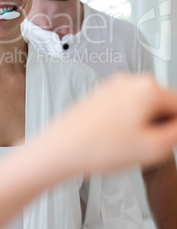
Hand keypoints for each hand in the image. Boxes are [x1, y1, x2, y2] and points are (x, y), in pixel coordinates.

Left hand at [51, 73, 176, 175]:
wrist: (61, 147)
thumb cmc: (97, 147)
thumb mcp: (153, 147)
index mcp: (147, 88)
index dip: (175, 128)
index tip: (166, 141)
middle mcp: (129, 81)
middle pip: (161, 103)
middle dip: (159, 124)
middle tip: (146, 145)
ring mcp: (112, 86)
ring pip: (142, 105)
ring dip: (143, 122)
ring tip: (127, 143)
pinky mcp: (101, 94)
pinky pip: (124, 106)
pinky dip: (126, 120)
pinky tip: (114, 138)